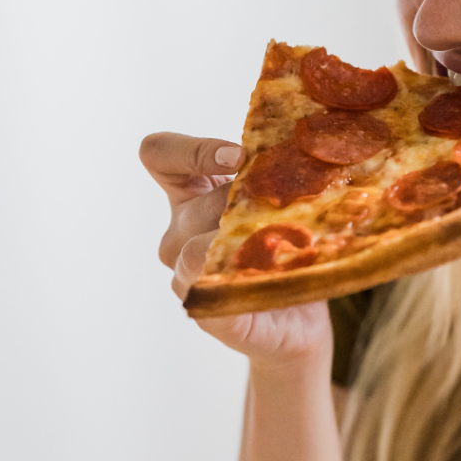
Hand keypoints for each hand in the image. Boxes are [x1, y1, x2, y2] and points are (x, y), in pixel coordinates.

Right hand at [139, 132, 331, 369]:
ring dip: (243, 240)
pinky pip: (207, 288)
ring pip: (195, 248)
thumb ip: (272, 169)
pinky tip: (270, 269)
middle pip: (197, 203)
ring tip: (287, 242)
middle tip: (288, 208)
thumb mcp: (279, 196)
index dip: (191, 150)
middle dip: (245, 200)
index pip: (158, 154)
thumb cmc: (288, 244)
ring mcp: (184, 274)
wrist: (302, 313)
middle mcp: (178, 232)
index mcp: (190, 194)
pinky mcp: (204, 310)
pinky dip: (240, 274)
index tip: (239, 157)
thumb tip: (293, 147)